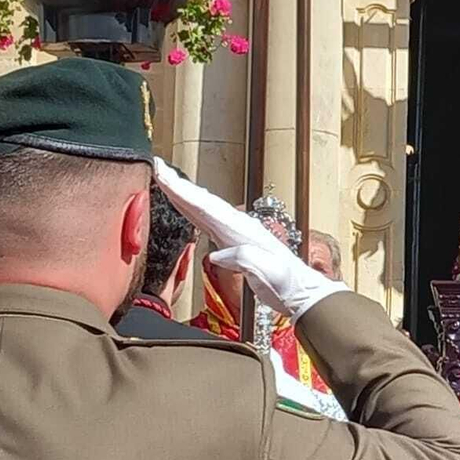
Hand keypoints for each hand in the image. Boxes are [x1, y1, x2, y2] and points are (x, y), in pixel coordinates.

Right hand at [153, 158, 345, 319]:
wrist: (301, 293)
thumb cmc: (288, 283)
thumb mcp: (268, 272)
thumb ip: (243, 260)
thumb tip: (217, 255)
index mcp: (244, 230)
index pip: (207, 207)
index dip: (183, 192)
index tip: (165, 176)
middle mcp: (239, 226)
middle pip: (203, 201)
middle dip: (179, 185)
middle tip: (158, 167)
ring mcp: (238, 233)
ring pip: (204, 208)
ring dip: (184, 195)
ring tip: (165, 180)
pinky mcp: (236, 242)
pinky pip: (209, 222)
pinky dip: (194, 211)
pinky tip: (186, 207)